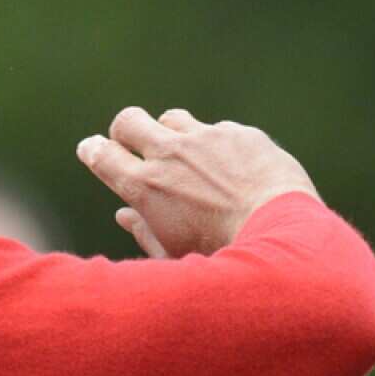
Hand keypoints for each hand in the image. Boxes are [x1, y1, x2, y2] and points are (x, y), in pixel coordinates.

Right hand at [78, 107, 318, 257]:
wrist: (282, 236)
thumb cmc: (222, 256)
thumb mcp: (174, 254)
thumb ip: (144, 231)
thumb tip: (124, 215)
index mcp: (144, 187)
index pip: (101, 154)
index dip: (92, 150)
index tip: (93, 150)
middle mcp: (170, 155)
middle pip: (128, 121)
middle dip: (125, 131)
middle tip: (133, 146)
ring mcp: (206, 139)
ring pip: (172, 119)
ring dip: (171, 134)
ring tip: (186, 158)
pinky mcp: (240, 134)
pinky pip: (217, 130)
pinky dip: (216, 147)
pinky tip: (232, 172)